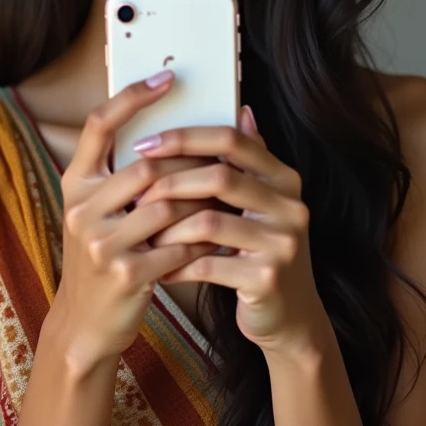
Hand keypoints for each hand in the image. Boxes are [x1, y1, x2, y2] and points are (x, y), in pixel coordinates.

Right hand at [48, 69, 217, 374]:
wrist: (85, 324)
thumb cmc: (102, 256)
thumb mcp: (98, 211)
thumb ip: (121, 174)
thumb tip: (170, 130)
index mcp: (75, 184)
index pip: (98, 125)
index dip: (131, 97)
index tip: (166, 76)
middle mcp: (81, 209)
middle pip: (145, 166)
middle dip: (188, 162)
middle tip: (222, 157)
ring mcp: (101, 243)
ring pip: (168, 205)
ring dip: (202, 202)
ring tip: (227, 198)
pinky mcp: (126, 275)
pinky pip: (178, 245)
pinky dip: (203, 240)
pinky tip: (220, 238)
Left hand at [133, 107, 330, 360]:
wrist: (289, 316)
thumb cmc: (260, 250)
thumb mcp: (262, 204)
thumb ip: (250, 162)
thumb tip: (243, 109)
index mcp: (284, 178)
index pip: (232, 140)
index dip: (186, 137)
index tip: (144, 143)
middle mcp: (290, 206)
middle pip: (221, 177)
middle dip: (170, 181)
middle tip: (135, 191)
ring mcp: (282, 244)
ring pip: (209, 223)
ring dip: (168, 228)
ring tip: (141, 231)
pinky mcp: (266, 279)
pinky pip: (208, 265)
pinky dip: (177, 264)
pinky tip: (158, 266)